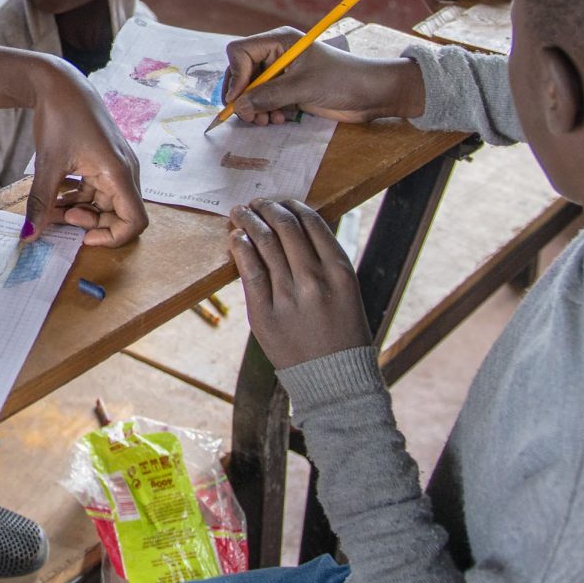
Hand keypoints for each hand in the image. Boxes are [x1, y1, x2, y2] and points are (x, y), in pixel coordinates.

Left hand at [26, 59, 147, 246]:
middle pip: (119, 215)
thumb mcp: (48, 165)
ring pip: (105, 203)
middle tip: (59, 216)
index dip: (112, 237)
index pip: (134, 222)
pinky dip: (77, 197)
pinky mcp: (104, 161)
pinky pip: (97, 190)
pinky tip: (54, 194)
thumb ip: (41, 203)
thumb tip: (29, 236)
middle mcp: (124, 171)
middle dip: (89, 223)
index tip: (82, 236)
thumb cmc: (60, 117)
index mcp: (119, 173)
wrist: (59, 83)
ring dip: (80, 211)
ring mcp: (116, 165)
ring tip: (49, 208)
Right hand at [220, 30, 425, 126]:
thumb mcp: (304, 86)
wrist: (373, 94)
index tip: (238, 99)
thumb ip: (269, 95)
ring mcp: (282, 73)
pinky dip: (266, 112)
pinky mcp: (288, 90)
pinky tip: (280, 119)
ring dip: (254, 108)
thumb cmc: (342, 80)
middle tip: (250, 117)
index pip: (240, 52)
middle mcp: (276, 55)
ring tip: (268, 120)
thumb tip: (239, 105)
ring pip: (251, 90)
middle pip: (241, 73)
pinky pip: (264, 101)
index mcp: (279, 41)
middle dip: (244, 96)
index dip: (235, 75)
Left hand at [228, 197, 369, 368]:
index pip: (312, 222)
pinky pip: (249, 271)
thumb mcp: (346, 291)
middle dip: (268, 208)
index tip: (281, 202)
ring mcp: (288, 297)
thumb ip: (324, 261)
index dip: (292, 206)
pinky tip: (237, 238)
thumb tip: (296, 227)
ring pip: (263, 243)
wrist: (335, 380)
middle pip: (285, 227)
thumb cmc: (342, 334)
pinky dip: (241, 248)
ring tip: (240, 213)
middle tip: (257, 203)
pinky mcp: (264, 314)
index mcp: (340, 271)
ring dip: (249, 221)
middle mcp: (314, 280)